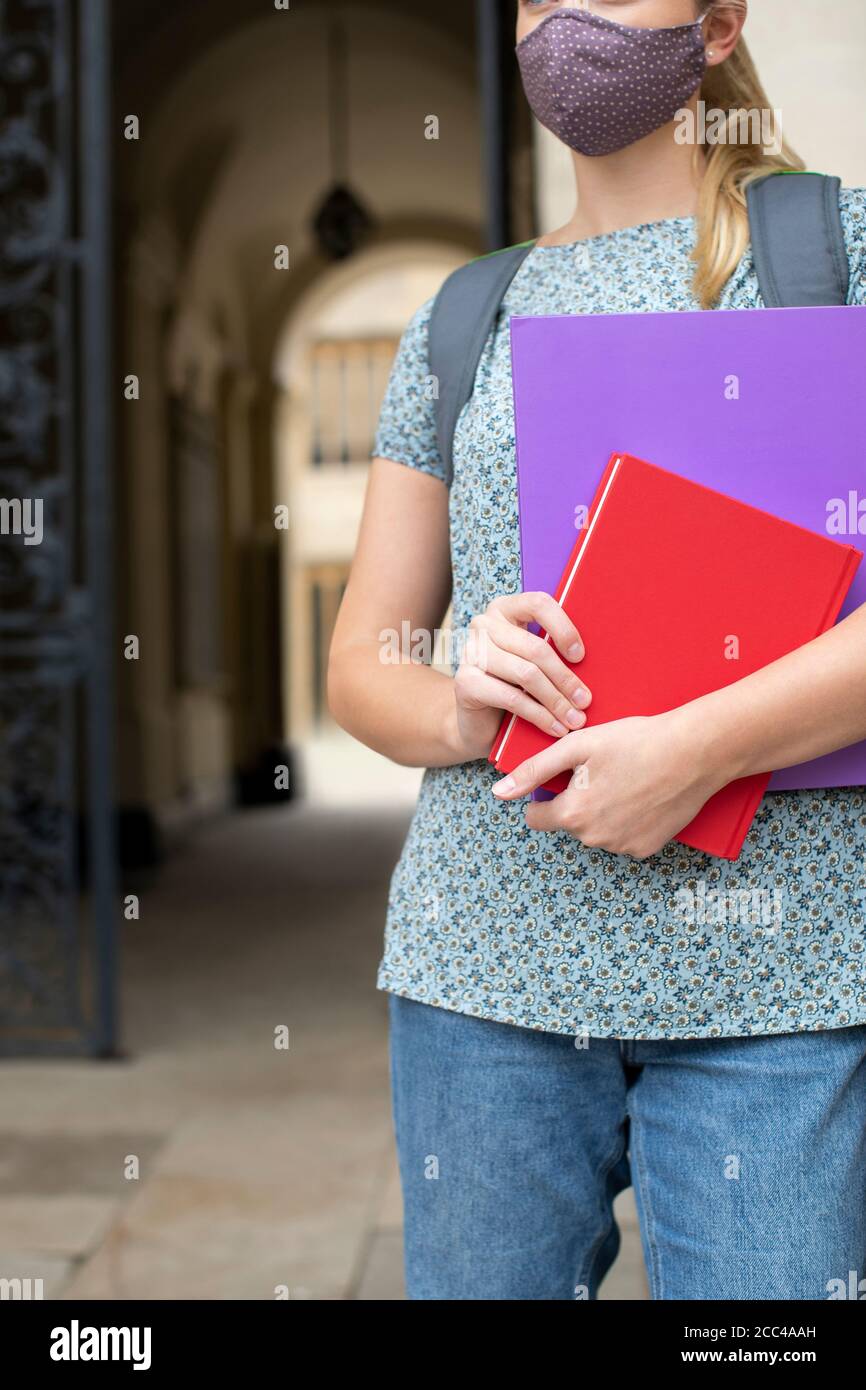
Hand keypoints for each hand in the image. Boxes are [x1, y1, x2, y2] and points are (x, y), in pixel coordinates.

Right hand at [452, 592, 591, 760]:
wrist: (479, 720)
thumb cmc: (515, 685)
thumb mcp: (535, 662)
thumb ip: (554, 651)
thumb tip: (594, 660)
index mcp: (505, 609)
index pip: (538, 603)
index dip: (563, 627)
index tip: (580, 656)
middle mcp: (484, 624)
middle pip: (535, 648)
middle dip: (566, 678)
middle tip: (585, 701)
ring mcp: (471, 652)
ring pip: (526, 674)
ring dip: (556, 701)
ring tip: (574, 719)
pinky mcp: (465, 682)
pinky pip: (512, 698)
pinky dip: (539, 715)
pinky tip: (555, 728)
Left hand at [491, 709, 722, 859]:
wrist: (694, 752)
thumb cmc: (635, 741)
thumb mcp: (577, 746)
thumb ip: (534, 771)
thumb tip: (499, 793)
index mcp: (572, 814)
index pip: (536, 818)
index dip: (545, 795)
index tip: (565, 777)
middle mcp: (594, 839)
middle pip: (568, 823)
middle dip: (577, 801)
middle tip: (603, 770)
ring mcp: (622, 848)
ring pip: (596, 831)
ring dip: (602, 811)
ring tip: (626, 780)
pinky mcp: (647, 849)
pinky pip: (623, 837)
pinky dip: (627, 821)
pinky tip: (643, 795)